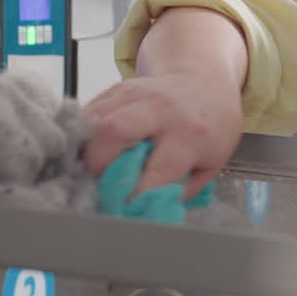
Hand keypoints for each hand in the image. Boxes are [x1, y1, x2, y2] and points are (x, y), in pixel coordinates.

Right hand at [82, 72, 244, 198]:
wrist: (208, 85)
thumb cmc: (210, 130)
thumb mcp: (209, 166)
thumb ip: (178, 191)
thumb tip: (144, 210)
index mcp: (189, 135)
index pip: (153, 172)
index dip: (132, 195)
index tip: (120, 209)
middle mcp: (162, 110)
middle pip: (113, 132)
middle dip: (96, 164)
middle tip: (97, 181)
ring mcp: (138, 94)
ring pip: (95, 119)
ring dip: (87, 149)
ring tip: (94, 167)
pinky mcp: (120, 87)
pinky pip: (91, 110)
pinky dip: (87, 133)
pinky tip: (94, 147)